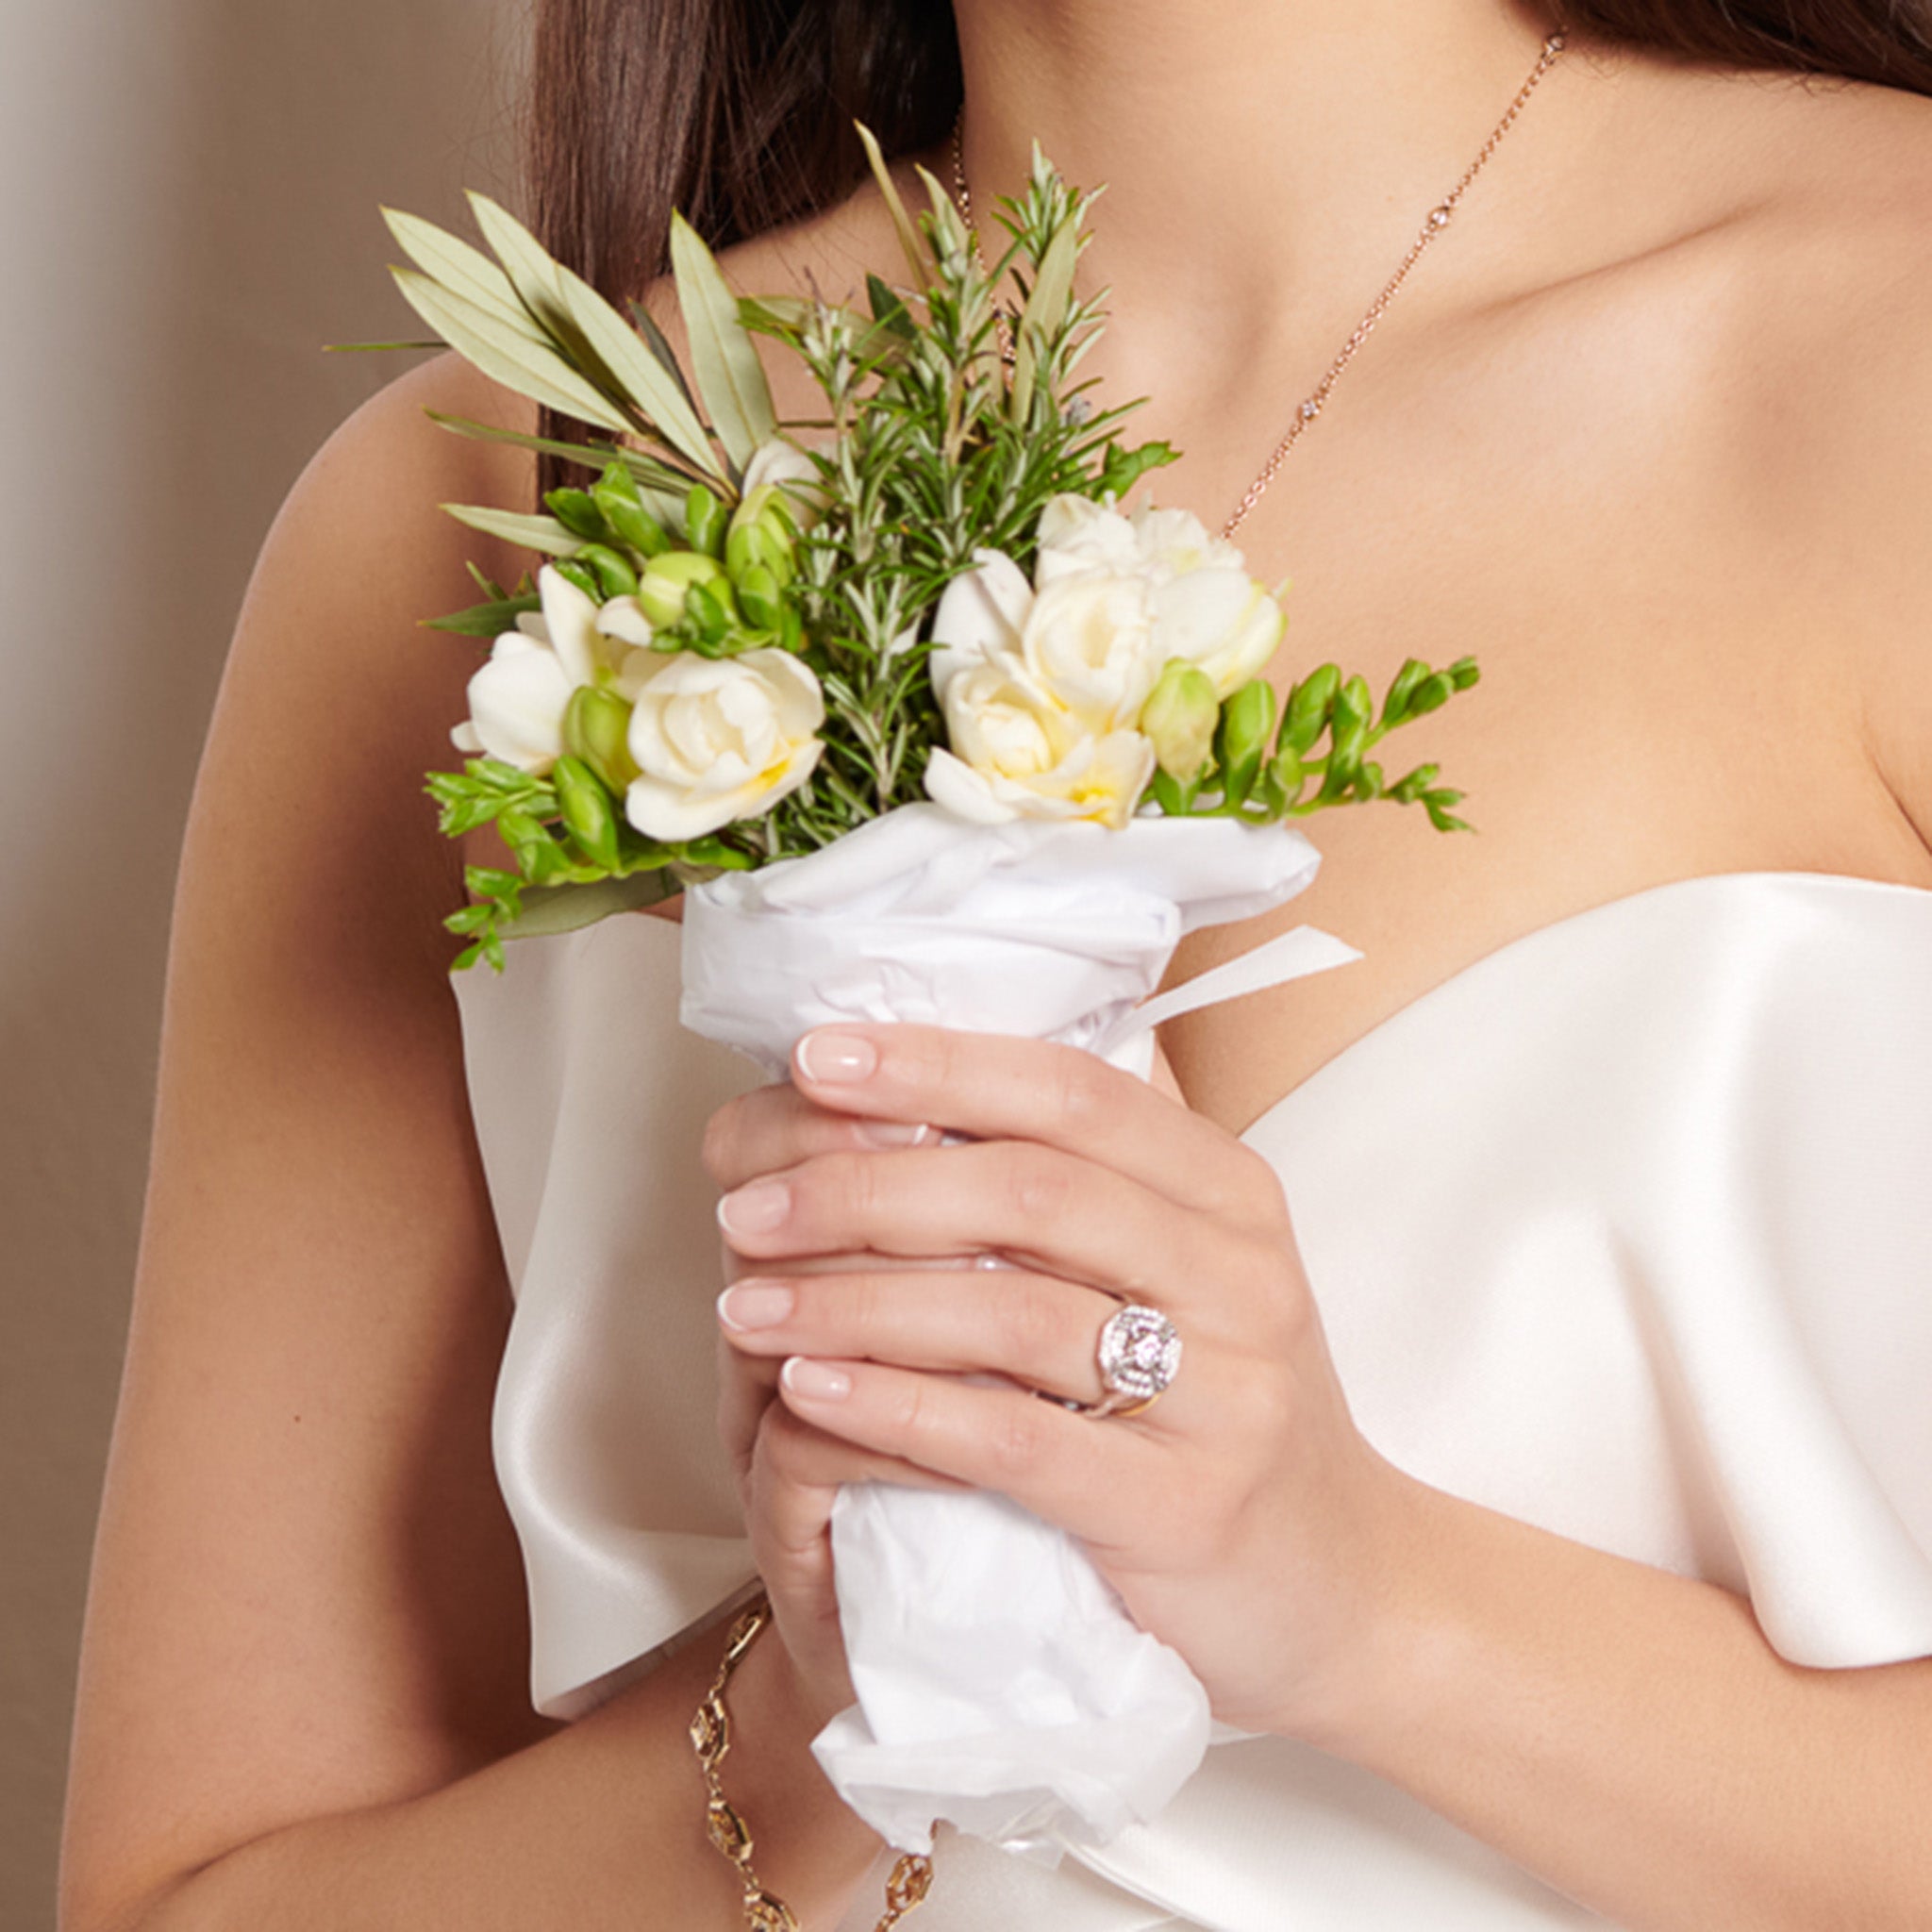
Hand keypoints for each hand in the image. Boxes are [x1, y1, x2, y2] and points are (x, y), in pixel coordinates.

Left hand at [705, 1022, 1423, 1742]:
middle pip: (1031, 1191)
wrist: (1342, 1588)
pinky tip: (807, 1392)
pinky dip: (898, 1407)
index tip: (811, 1058)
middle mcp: (1240, 1275)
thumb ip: (1093, 1179)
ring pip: (1013, 1313)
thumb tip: (936, 1067)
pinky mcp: (1183, 1508)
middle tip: (747, 1206)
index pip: (1074, 1090)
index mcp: (1231, 1192)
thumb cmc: (1224, 1406)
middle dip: (868, 1186)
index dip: (937, 1064)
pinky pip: (1016, 1441)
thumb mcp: (1192, 1267)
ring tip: (748, 1303)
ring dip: (855, 1302)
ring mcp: (1224, 1394)